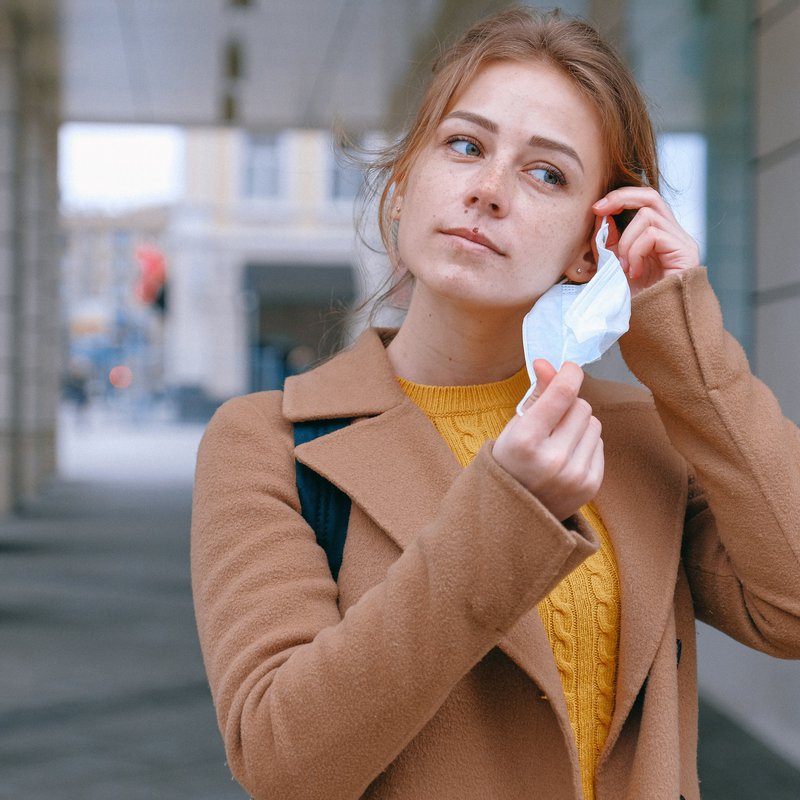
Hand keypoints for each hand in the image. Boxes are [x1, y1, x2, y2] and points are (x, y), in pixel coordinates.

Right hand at [493, 360, 603, 520]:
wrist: (513, 515)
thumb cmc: (510, 463)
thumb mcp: (513, 428)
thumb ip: (536, 395)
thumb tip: (547, 362)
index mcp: (525, 441)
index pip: (563, 394)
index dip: (569, 374)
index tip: (569, 368)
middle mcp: (552, 459)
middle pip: (581, 406)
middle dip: (568, 406)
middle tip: (551, 421)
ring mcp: (574, 475)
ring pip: (594, 424)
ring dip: (579, 426)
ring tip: (558, 442)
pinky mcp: (590, 485)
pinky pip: (599, 444)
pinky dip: (585, 445)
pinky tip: (566, 457)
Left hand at [593, 186, 699, 295]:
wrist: (658, 330)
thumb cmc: (639, 303)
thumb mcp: (616, 268)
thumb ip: (610, 244)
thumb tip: (601, 216)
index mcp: (658, 238)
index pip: (644, 202)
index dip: (619, 198)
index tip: (596, 208)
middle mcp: (673, 235)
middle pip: (650, 196)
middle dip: (621, 198)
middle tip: (598, 209)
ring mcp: (682, 242)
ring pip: (647, 216)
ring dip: (626, 242)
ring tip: (624, 268)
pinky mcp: (685, 251)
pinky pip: (653, 234)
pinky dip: (636, 251)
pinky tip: (635, 273)